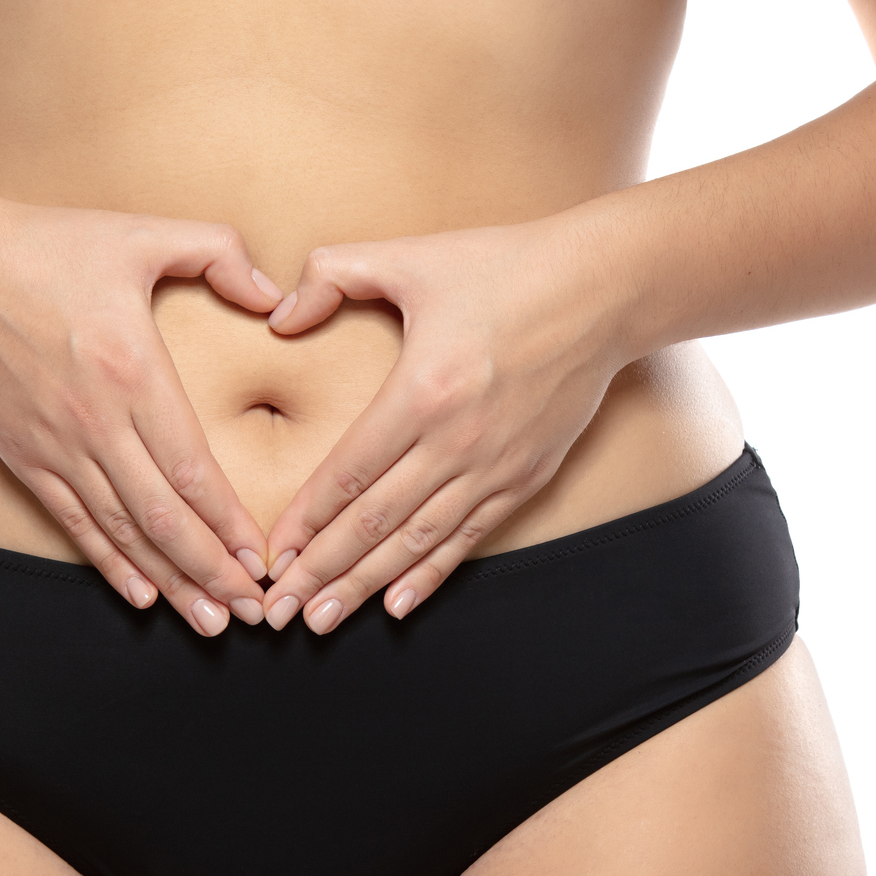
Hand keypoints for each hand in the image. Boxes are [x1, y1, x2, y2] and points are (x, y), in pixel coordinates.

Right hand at [0, 190, 286, 634]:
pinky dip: (110, 564)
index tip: (263, 560)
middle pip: (164, 519)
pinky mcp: (26, 458)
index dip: (230, 525)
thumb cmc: (51, 247)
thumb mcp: (142, 234)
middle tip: (252, 612)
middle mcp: (97, 424)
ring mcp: (58, 448)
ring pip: (122, 533)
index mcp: (134, 373)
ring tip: (208, 620)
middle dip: (213, 573)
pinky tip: (142, 596)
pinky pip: (74, 524)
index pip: (193, 471)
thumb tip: (273, 293)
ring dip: (169, 582)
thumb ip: (218, 252)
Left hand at [257, 213, 634, 632]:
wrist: (606, 289)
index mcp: (423, 390)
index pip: (348, 472)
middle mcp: (458, 441)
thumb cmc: (505, 266)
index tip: (269, 554)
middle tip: (277, 610)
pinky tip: (396, 606)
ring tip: (320, 619)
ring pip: (417, 542)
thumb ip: (332, 274)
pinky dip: (430, 575)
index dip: (305, 520)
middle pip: (374, 522)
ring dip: (364, 586)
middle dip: (320, 571)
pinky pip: (469, 538)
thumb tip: (278, 316)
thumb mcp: (411, 256)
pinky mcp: (526, 477)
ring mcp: (495, 466)